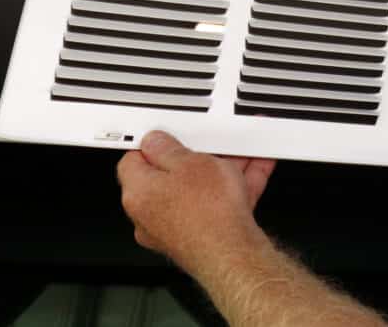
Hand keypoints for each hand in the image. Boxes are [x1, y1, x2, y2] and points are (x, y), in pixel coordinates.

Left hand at [117, 131, 275, 278]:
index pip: (133, 160)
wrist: (231, 252)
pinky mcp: (197, 236)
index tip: (168, 135)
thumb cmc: (207, 213)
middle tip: (214, 146)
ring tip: (243, 155)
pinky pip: (214, 204)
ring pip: (196, 190)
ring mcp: (173, 228)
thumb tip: (156, 142)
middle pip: (168, 176)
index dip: (152, 144)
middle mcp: (149, 215)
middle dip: (196, 158)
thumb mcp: (190, 162)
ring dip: (220, 171)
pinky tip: (254, 172)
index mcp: (137, 193)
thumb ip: (168, 148)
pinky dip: (232, 188)